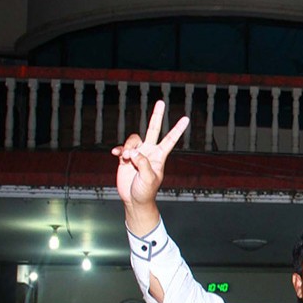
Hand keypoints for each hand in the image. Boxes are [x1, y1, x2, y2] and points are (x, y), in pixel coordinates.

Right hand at [111, 100, 188, 231]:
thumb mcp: (149, 179)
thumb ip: (144, 164)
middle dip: (156, 116)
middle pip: (153, 129)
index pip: (170, 139)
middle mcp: (149, 152)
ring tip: (127, 159)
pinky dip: (119, 150)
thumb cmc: (146, 192)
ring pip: (133, 140)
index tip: (186, 118)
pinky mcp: (126, 159)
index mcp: (159, 157)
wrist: (134, 200)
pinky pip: (122, 149)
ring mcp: (137, 154)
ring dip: (128, 147)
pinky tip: (117, 155)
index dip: (177, 129)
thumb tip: (135, 152)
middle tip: (161, 102)